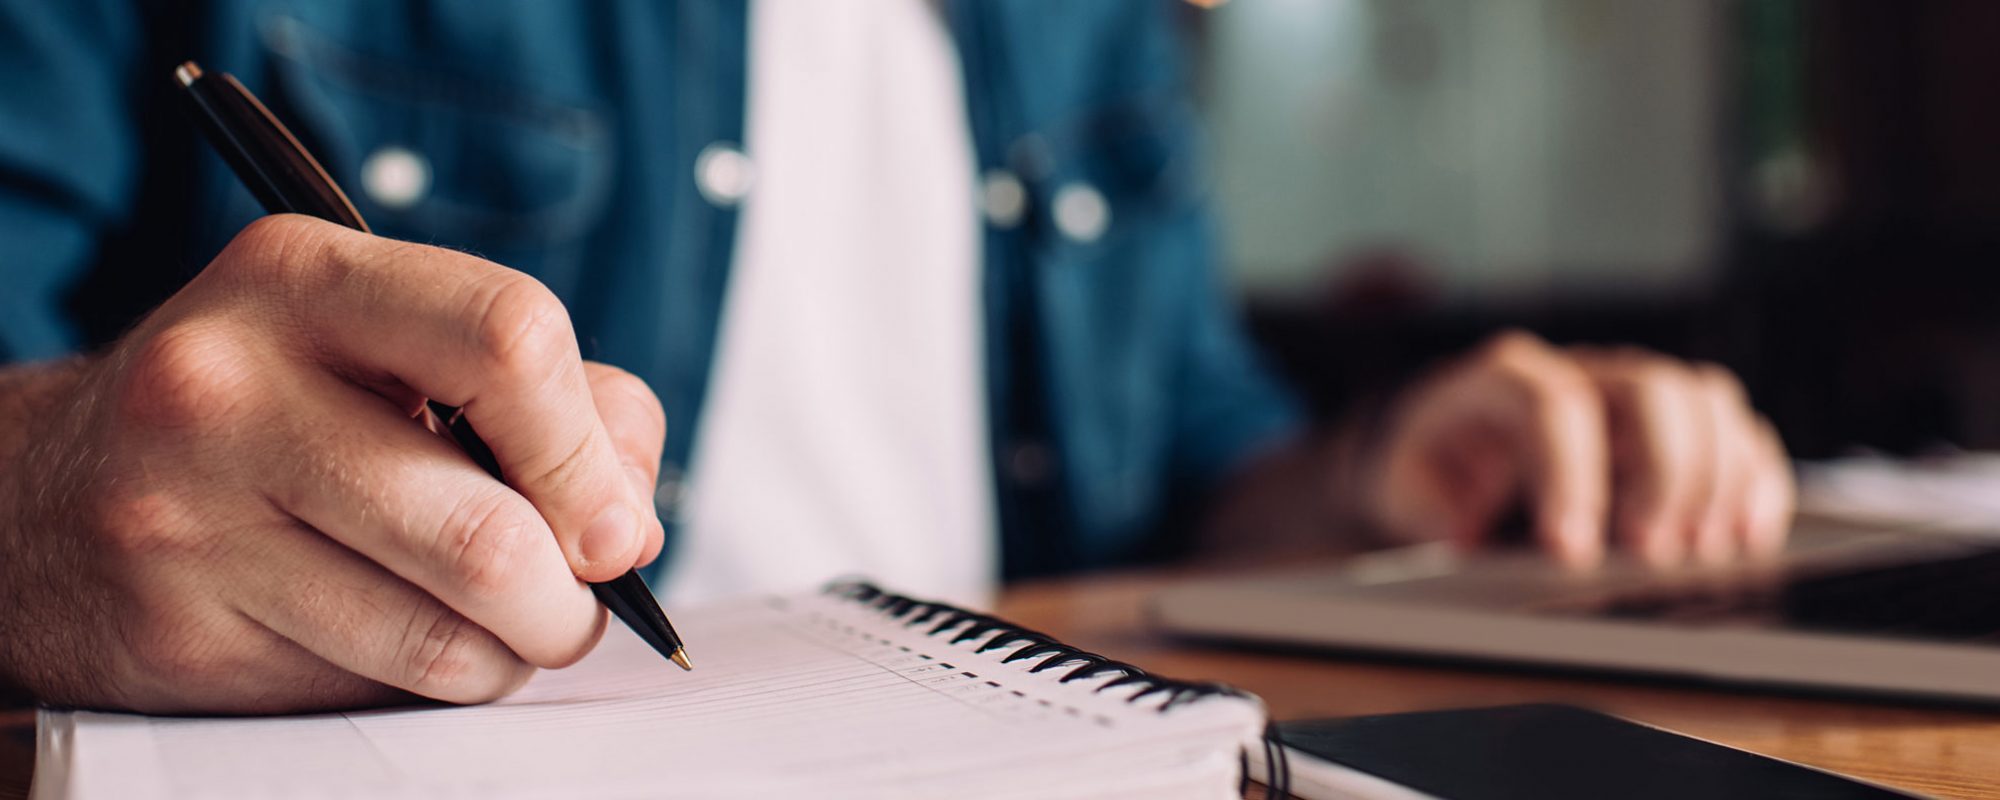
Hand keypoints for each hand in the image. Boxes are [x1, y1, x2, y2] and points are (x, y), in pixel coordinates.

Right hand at [0, 215, 667, 713]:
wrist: (49, 497)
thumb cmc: (278, 413)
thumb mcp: (400, 347)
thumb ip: (562, 403)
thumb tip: (628, 522)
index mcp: (306, 278)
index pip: (511, 338)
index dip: (590, 453)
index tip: (612, 523)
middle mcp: (227, 385)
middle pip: (488, 533)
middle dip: (570, 599)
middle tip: (572, 603)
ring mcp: (187, 515)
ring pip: (442, 636)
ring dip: (513, 653)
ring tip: (502, 622)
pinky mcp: (178, 633)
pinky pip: (373, 688)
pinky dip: (430, 680)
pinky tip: (402, 634)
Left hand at [1363, 331, 1793, 568]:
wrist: (1446, 450)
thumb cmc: (1429, 470)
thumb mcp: (1405, 487)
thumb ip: (1434, 506)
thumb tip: (1472, 535)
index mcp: (1504, 378)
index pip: (1553, 404)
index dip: (1571, 476)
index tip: (1571, 550)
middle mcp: (1580, 371)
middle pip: (1650, 388)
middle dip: (1663, 473)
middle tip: (1651, 553)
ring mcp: (1633, 391)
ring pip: (1703, 399)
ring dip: (1717, 478)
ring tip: (1703, 552)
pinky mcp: (1673, 424)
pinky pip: (1734, 430)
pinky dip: (1754, 480)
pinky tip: (1749, 535)